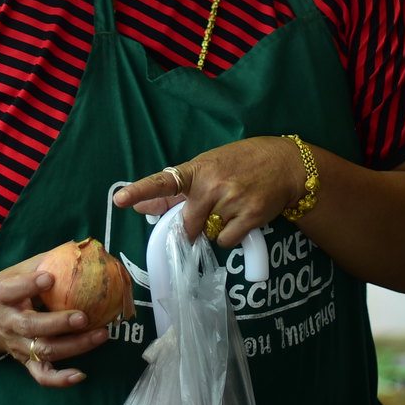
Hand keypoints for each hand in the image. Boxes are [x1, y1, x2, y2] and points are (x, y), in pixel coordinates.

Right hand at [0, 256, 108, 387]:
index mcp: (2, 296)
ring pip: (43, 351)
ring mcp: (17, 345)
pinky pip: (41, 375)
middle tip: (83, 316)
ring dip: (73, 346)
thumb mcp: (16, 271)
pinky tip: (81, 375)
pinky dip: (60, 379)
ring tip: (100, 335)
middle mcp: (8, 324)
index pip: (11, 290)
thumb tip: (79, 247)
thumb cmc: (7, 290)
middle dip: (58, 323)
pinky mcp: (25, 361)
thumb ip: (43, 262)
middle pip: (31, 327)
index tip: (49, 277)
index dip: (28, 285)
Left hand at [113, 136, 307, 247]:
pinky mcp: (249, 216)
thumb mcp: (209, 167)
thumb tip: (144, 208)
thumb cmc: (241, 163)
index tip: (120, 200)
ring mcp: (231, 200)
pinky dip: (231, 236)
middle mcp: (212, 184)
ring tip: (234, 206)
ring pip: (208, 234)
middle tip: (213, 209)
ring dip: (217, 228)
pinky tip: (242, 217)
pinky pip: (226, 240)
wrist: (285, 163)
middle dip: (195, 225)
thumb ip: (177, 189)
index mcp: (198, 170)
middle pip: (187, 224)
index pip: (164, 182)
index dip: (140, 191)